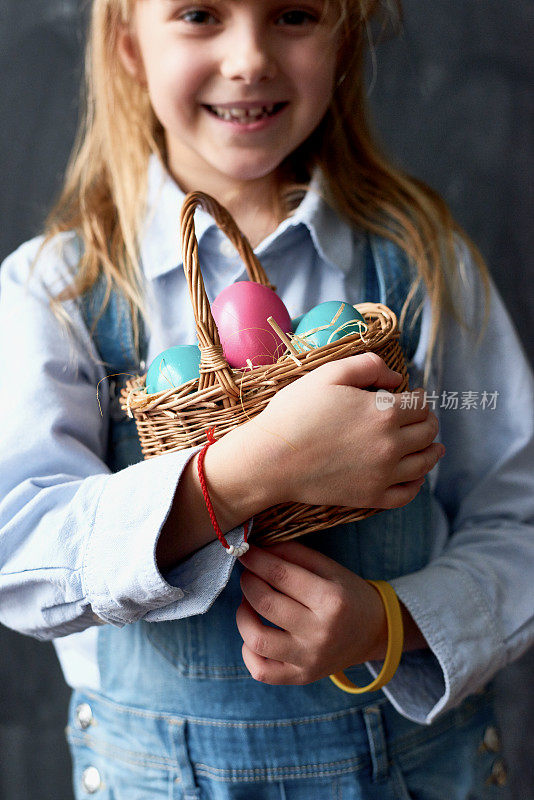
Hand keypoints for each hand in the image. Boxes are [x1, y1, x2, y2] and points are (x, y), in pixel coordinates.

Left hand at [236, 541, 388, 684]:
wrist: (374, 633)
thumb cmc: (348, 595)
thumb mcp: (330, 568)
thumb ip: (295, 554)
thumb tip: (259, 548)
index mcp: (332, 600)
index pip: (280, 574)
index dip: (256, 559)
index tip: (245, 550)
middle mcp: (321, 632)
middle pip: (265, 603)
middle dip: (248, 582)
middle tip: (249, 574)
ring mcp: (310, 659)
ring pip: (257, 639)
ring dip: (243, 615)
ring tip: (249, 603)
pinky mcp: (301, 677)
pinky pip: (261, 671)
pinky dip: (248, 650)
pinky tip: (255, 633)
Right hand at [247, 353, 442, 509]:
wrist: (272, 458)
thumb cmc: (296, 412)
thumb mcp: (329, 374)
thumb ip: (368, 365)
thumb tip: (396, 377)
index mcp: (385, 412)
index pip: (422, 405)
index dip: (421, 398)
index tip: (414, 396)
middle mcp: (391, 445)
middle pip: (428, 432)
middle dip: (428, 421)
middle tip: (422, 418)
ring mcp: (383, 474)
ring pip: (425, 463)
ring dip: (432, 450)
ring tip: (433, 446)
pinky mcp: (371, 496)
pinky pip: (407, 493)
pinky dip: (418, 483)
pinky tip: (416, 474)